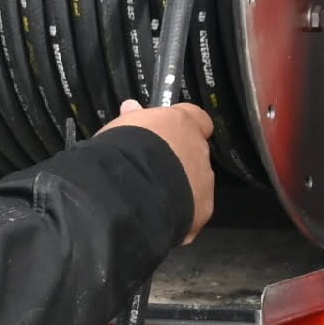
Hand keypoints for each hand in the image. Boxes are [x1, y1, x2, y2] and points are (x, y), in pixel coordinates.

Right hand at [98, 98, 213, 243]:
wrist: (128, 191)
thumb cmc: (123, 152)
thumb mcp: (120, 128)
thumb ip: (132, 119)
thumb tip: (131, 107)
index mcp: (181, 124)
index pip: (196, 118)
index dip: (182, 126)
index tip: (167, 134)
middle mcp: (198, 150)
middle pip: (194, 153)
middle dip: (177, 161)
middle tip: (150, 170)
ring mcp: (204, 181)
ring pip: (196, 183)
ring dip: (179, 188)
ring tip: (150, 198)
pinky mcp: (201, 209)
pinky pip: (192, 210)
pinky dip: (178, 213)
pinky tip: (156, 217)